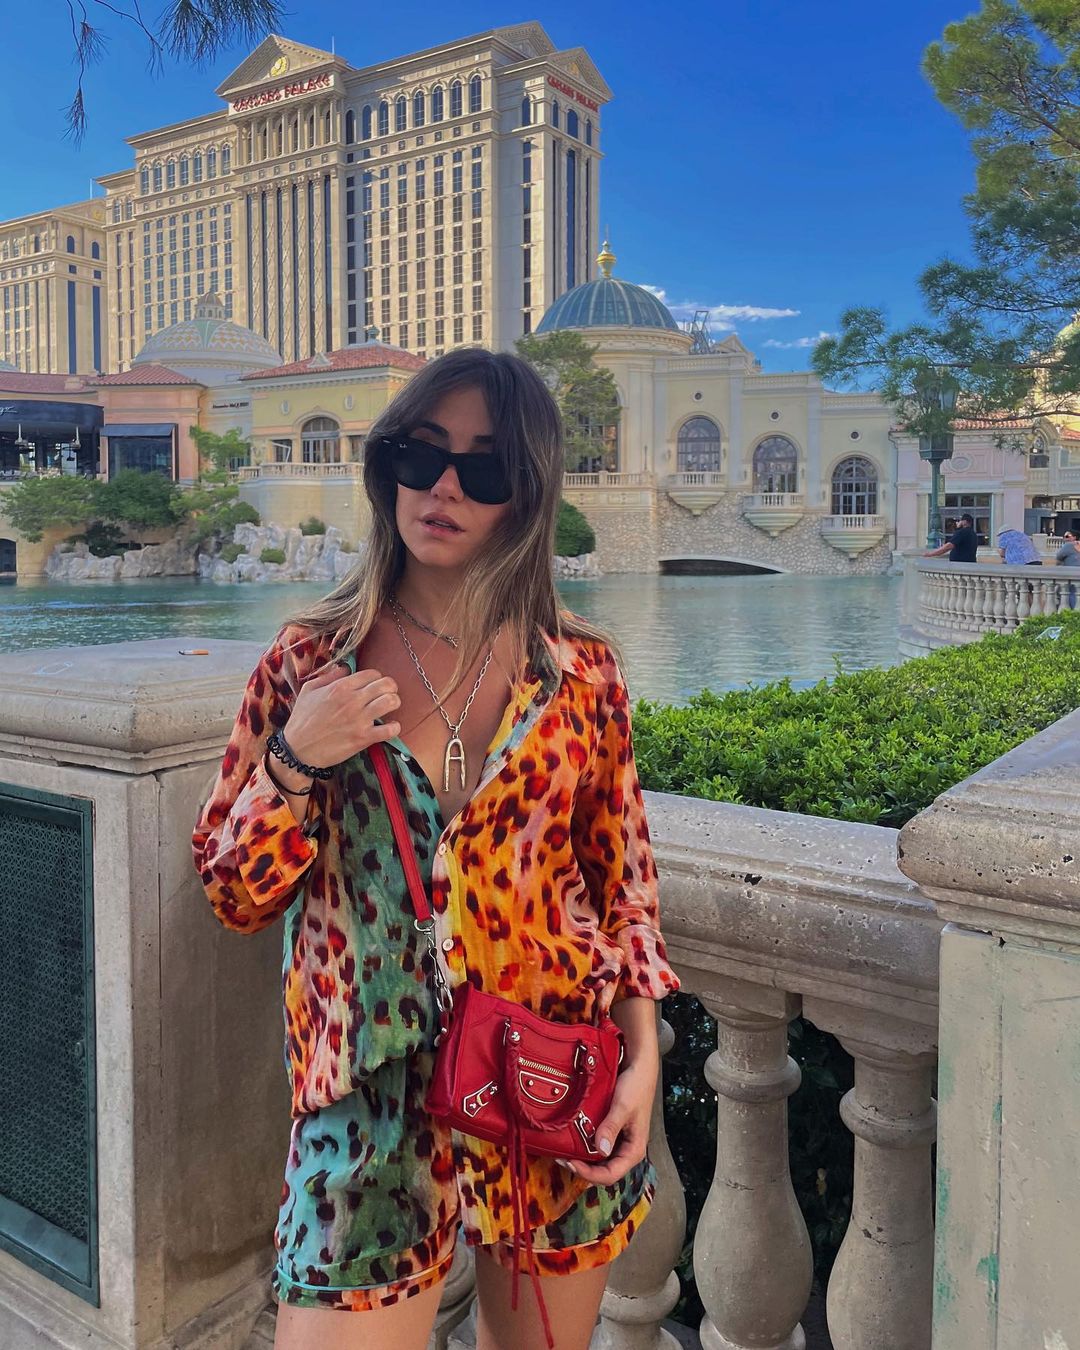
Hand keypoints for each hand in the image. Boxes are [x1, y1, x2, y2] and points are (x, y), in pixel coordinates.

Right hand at [281, 662, 400, 770]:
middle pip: (386, 684)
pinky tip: (390, 727)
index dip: (376, 678)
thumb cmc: (302, 719)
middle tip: (387, 693)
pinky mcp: (363, 738)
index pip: (372, 674)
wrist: (299, 750)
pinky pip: (390, 729)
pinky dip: (394, 727)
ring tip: (389, 707)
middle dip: (390, 687)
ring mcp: (360, 720)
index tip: (374, 685)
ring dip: (394, 703)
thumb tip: (346, 668)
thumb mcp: (309, 690)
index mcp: (340, 687)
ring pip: (391, 702)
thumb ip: (329, 676)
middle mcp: (352, 700)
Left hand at [560, 1057, 657, 1186]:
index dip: (589, 1174)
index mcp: (634, 1150)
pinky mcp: (612, 1131)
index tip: (570, 1162)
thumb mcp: (622, 1107)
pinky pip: (597, 1146)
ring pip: (599, 1161)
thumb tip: (601, 1150)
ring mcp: (619, 1141)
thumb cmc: (636, 1086)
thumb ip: (611, 1128)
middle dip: (583, 1169)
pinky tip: (572, 1141)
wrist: (639, 1067)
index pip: (610, 1175)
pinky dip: (585, 1147)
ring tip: (563, 1152)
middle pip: (603, 1171)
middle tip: (561, 1158)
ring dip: (582, 1160)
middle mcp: (627, 1150)